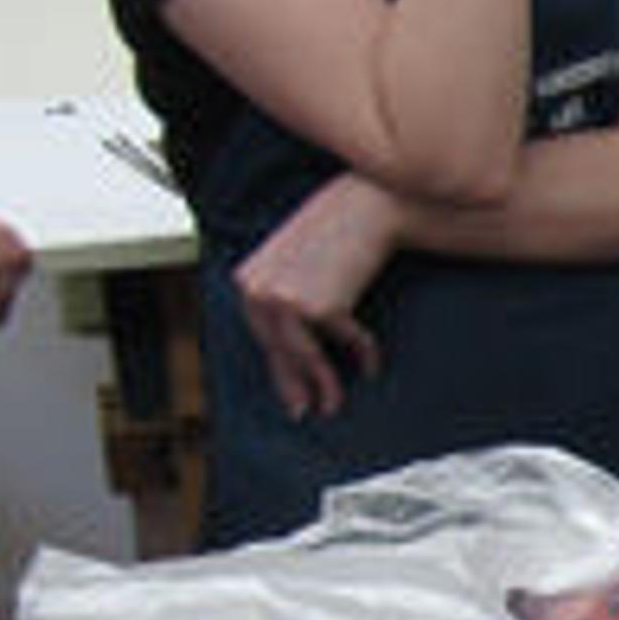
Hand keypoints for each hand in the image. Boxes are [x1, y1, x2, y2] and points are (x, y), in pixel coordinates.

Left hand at [231, 174, 400, 419]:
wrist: (364, 207)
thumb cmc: (339, 232)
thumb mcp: (300, 263)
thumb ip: (289, 294)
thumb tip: (298, 342)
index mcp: (247, 279)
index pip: (262, 334)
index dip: (279, 368)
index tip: (290, 395)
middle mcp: (257, 290)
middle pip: (278, 349)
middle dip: (295, 384)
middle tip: (307, 412)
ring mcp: (283, 298)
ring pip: (301, 354)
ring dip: (321, 384)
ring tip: (333, 405)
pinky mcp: (316, 305)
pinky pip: (341, 340)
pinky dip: (360, 352)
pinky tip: (371, 365)